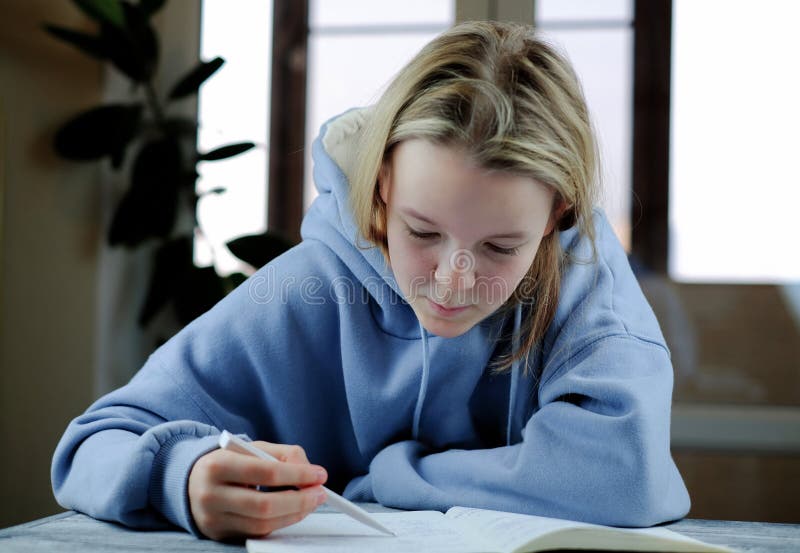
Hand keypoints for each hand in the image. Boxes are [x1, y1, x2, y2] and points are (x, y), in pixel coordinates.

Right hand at [188, 441, 327, 540]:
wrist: (191, 483)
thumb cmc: (228, 463)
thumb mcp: (251, 448)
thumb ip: (283, 454)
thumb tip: (310, 472)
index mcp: (217, 465)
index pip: (265, 471)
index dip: (297, 474)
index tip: (320, 474)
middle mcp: (211, 495)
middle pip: (264, 505)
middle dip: (300, 500)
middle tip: (321, 493)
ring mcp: (214, 519)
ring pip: (263, 524)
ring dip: (294, 514)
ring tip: (311, 502)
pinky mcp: (220, 535)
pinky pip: (257, 533)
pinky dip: (281, 523)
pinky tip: (293, 511)